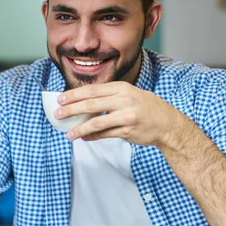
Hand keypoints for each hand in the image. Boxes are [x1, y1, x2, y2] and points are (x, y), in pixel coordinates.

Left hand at [55, 81, 185, 146]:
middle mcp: (124, 100)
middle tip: (57, 114)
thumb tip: (82, 103)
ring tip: (68, 134)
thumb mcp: (129, 94)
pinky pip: (105, 134)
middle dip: (71, 110)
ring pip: (96, 123)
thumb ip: (108, 97)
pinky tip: (83, 137)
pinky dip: (92, 136)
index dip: (74, 95)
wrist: (168, 123)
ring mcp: (126, 116)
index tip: (60, 99)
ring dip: (79, 129)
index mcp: (121, 88)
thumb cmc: (146, 107)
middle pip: (90, 104)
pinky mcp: (128, 131)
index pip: (92, 90)